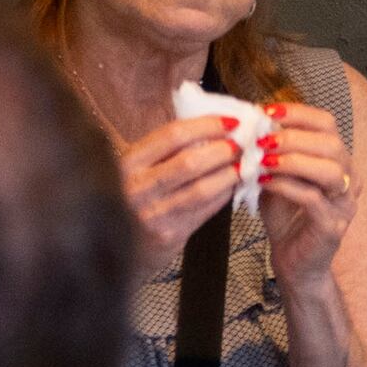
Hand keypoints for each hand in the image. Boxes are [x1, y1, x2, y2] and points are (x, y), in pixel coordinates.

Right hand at [118, 115, 243, 258]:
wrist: (121, 245)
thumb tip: (212, 123)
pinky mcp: (169, 235)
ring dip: (228, 174)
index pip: (172, 135)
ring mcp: (153, 213)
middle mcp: (138, 187)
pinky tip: (234, 185)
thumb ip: (167, 147)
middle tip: (242, 144)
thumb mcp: (141, 166)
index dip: (206, 126)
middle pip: (189, 161)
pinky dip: (224, 195)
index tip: (230, 121)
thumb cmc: (139, 194)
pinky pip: (205, 210)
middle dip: (222, 150)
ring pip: (201, 189)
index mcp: (129, 161)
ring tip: (245, 164)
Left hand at [255, 103, 356, 284]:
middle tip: (261, 140)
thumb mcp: (275, 175)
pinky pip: (314, 198)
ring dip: (293, 160)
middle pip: (332, 144)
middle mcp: (349, 179)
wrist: (293, 260)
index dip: (297, 113)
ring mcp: (344, 204)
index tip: (266, 112)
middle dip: (293, 137)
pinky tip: (264, 181)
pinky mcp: (333, 226)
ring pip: (331, 171)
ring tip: (263, 159)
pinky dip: (286, 185)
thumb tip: (249, 123)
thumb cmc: (285, 216)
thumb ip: (270, 151)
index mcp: (338, 160)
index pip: (327, 123)